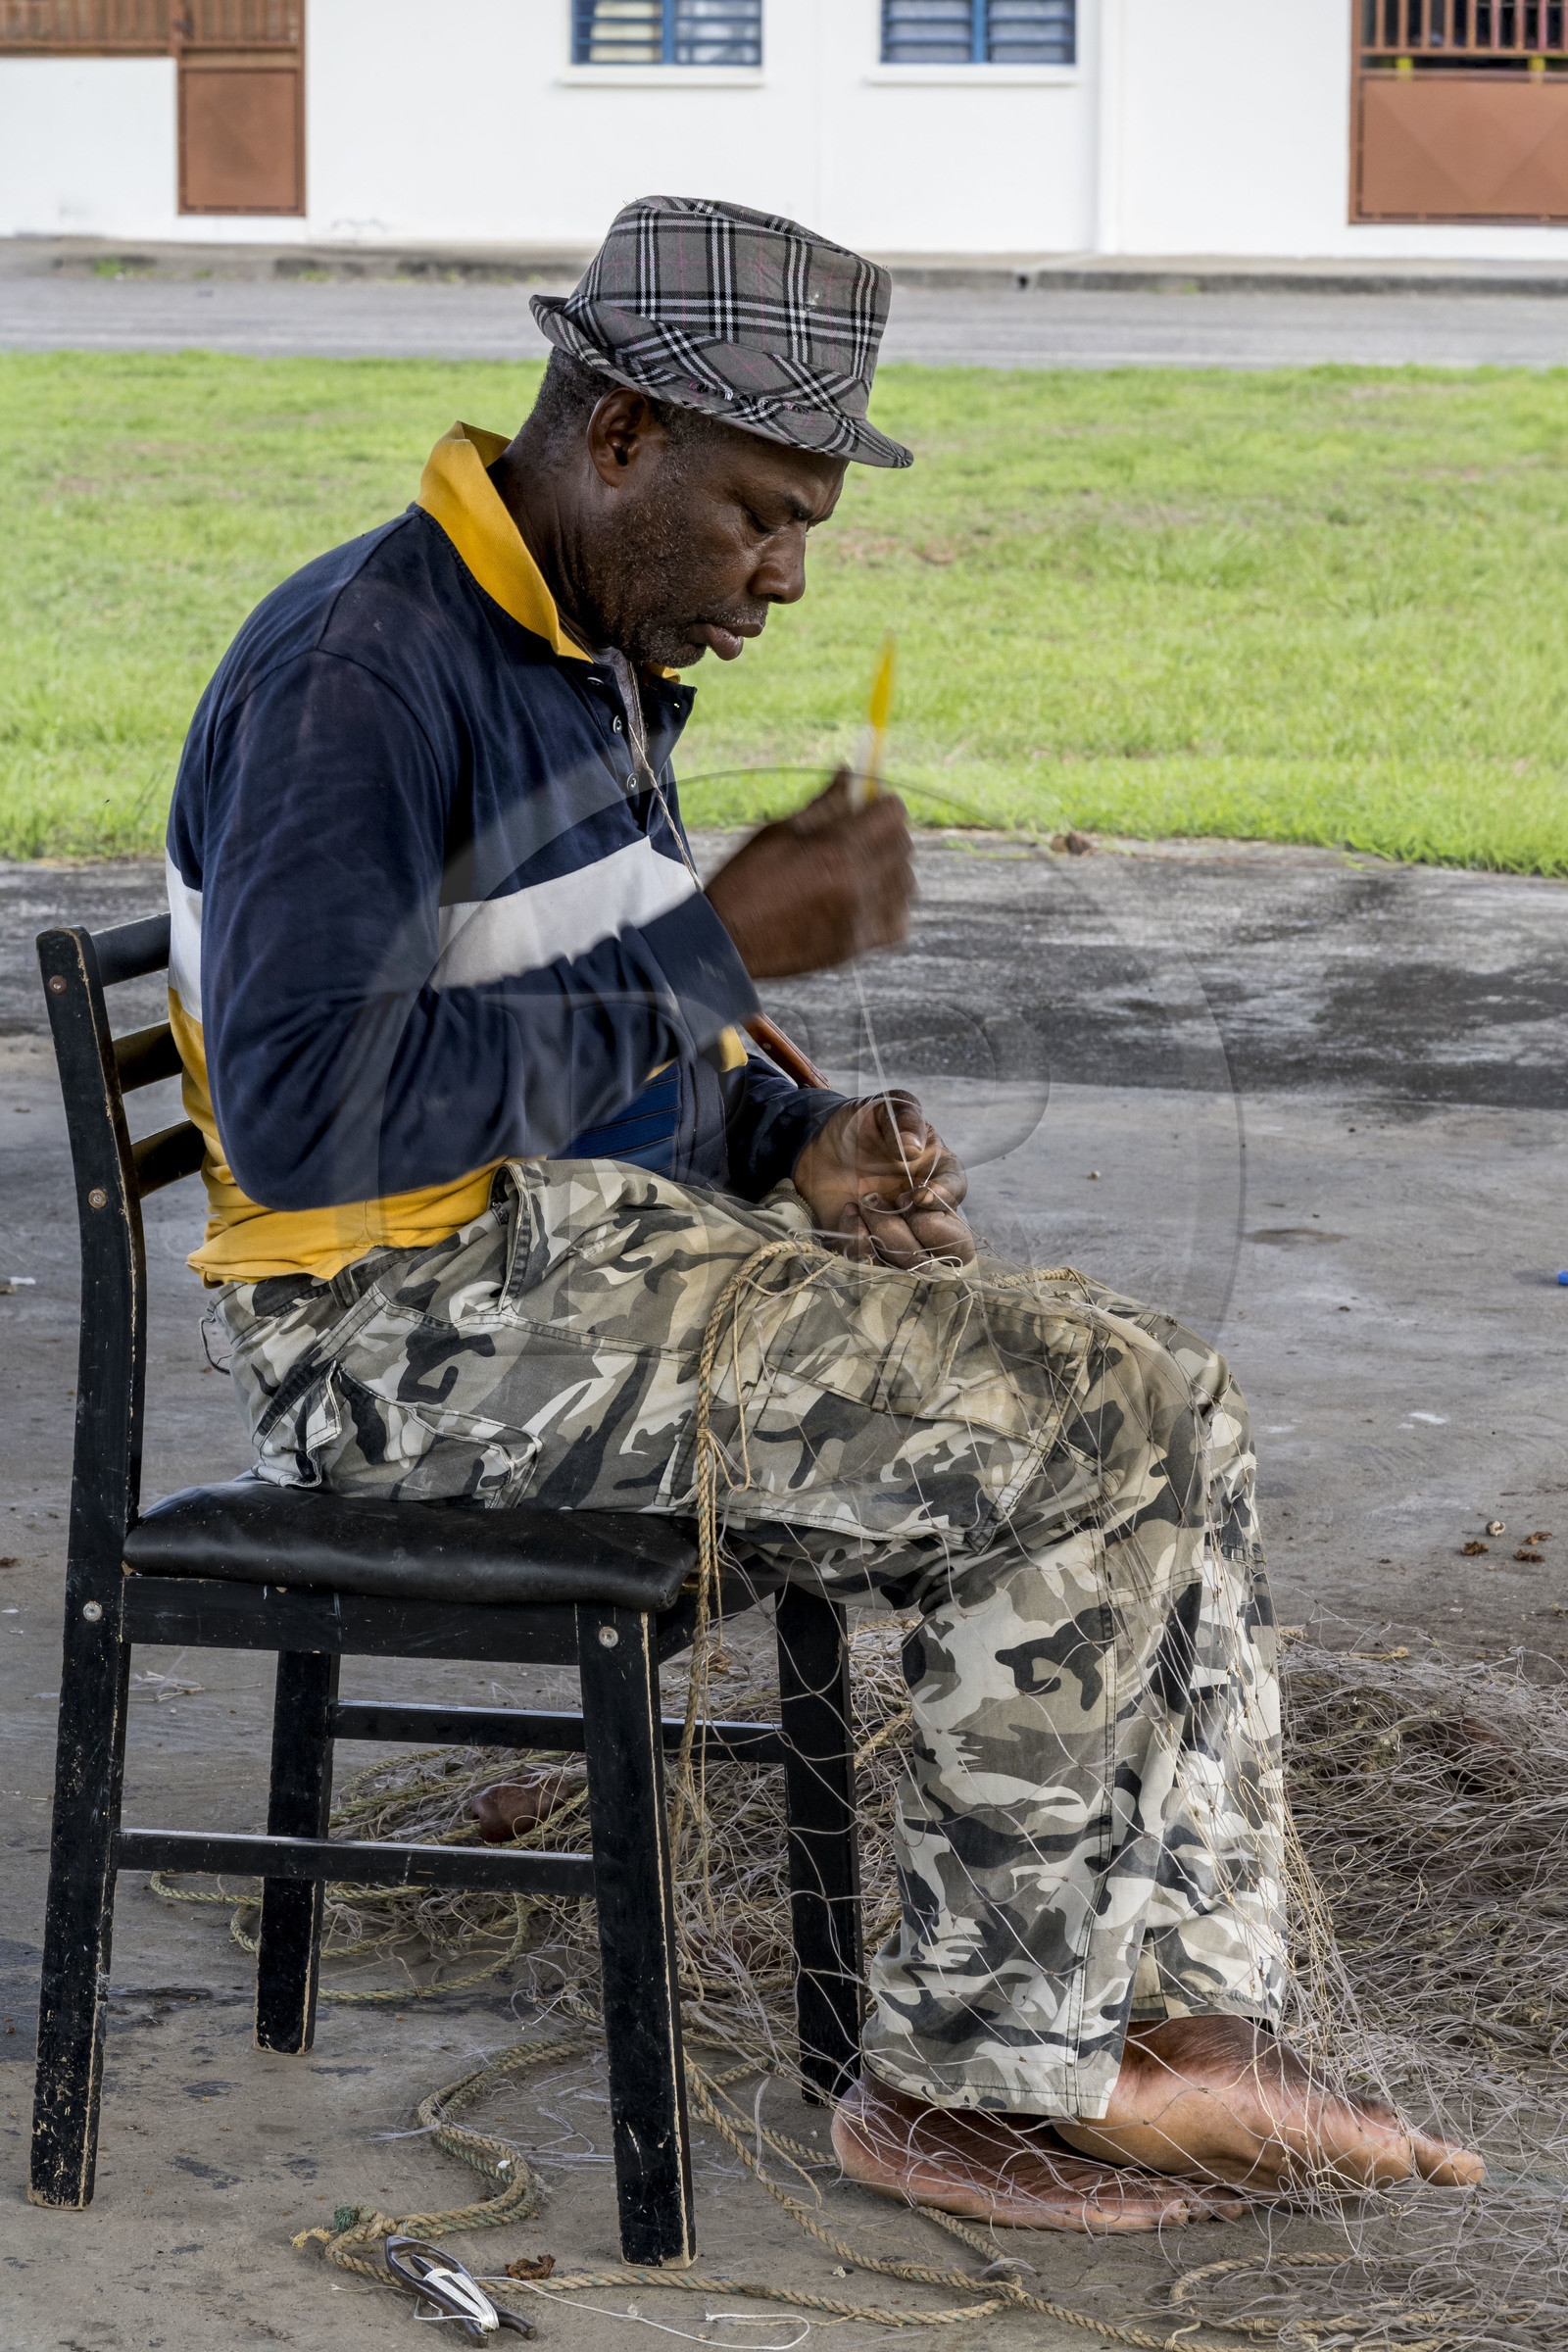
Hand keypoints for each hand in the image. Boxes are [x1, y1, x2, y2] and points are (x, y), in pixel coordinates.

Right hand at [704, 771, 913, 979]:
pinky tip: (871, 901)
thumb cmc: (746, 879)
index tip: (871, 804)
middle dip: (889, 833)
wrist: (728, 940)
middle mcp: (856, 883)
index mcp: (835, 849)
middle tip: (866, 834)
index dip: (884, 803)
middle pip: (904, 846)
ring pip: (906, 884)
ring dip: (893, 870)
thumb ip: (824, 803)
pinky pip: (900, 925)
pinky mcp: (856, 946)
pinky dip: (894, 910)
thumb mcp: (779, 832)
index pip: (893, 814)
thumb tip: (849, 772)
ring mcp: (859, 918)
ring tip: (866, 869)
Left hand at [793, 1093, 973, 1268]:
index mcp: (941, 1174)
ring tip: (862, 1199)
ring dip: (887, 1233)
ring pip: (914, 1263)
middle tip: (897, 1205)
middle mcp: (929, 1212)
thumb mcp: (886, 1108)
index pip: (958, 1195)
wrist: (819, 1144)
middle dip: (930, 1235)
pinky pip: (874, 1265)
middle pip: (956, 1250)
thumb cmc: (862, 1124)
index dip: (943, 1199)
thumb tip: (913, 1147)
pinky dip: (860, 1242)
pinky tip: (848, 1211)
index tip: (917, 1192)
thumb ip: (904, 1119)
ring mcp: (901, 1234)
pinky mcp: (870, 1249)